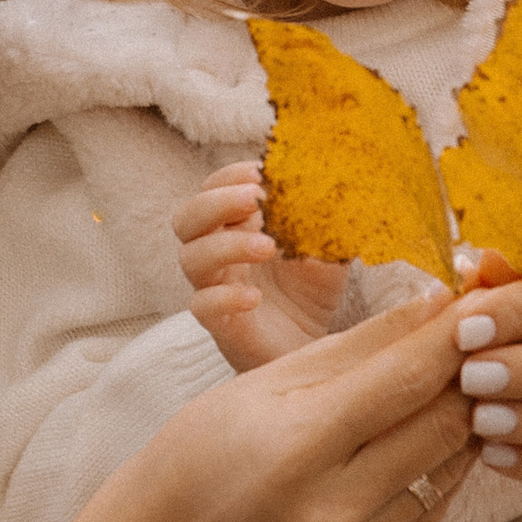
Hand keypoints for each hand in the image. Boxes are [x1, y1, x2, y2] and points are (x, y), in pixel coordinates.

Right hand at [0, 293, 472, 521]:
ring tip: (467, 373)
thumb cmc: (213, 446)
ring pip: (452, 462)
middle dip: (472, 369)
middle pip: (443, 423)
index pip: (404, 381)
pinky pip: (437, 501)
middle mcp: (332, 510)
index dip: (455, 334)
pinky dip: (443, 459)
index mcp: (295, 450)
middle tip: (488, 329)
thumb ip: (363, 345)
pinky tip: (429, 431)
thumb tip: (440, 303)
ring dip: (467, 412)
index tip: (488, 297)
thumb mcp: (269, 379)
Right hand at [174, 161, 346, 372]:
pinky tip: (253, 298)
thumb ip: (325, 221)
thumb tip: (333, 185)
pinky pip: (201, 306)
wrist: (312, 348)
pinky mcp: (220, 325)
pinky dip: (223, 297)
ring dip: (226, 245)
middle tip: (254, 198)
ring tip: (268, 247)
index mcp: (236, 227)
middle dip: (217, 202)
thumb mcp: (327, 250)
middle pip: (188, 218)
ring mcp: (214, 288)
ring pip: (191, 258)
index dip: (230, 177)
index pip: (214, 190)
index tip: (261, 173)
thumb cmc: (310, 294)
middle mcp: (217, 254)